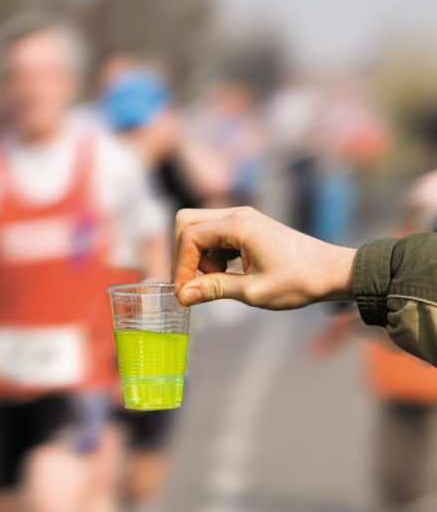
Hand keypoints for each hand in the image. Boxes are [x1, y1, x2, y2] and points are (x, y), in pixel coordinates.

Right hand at [172, 207, 356, 308]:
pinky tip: (228, 274)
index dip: (181, 266)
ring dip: (199, 257)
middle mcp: (237, 214)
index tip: (185, 293)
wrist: (331, 272)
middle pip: (187, 223)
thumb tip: (183, 296)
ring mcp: (243, 219)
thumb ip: (215, 289)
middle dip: (184, 256)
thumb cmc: (299, 281)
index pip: (189, 236)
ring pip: (199, 229)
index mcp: (237, 225)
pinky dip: (212, 255)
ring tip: (218, 281)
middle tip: (194, 284)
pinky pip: (215, 235)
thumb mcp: (253, 291)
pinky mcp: (248, 228)